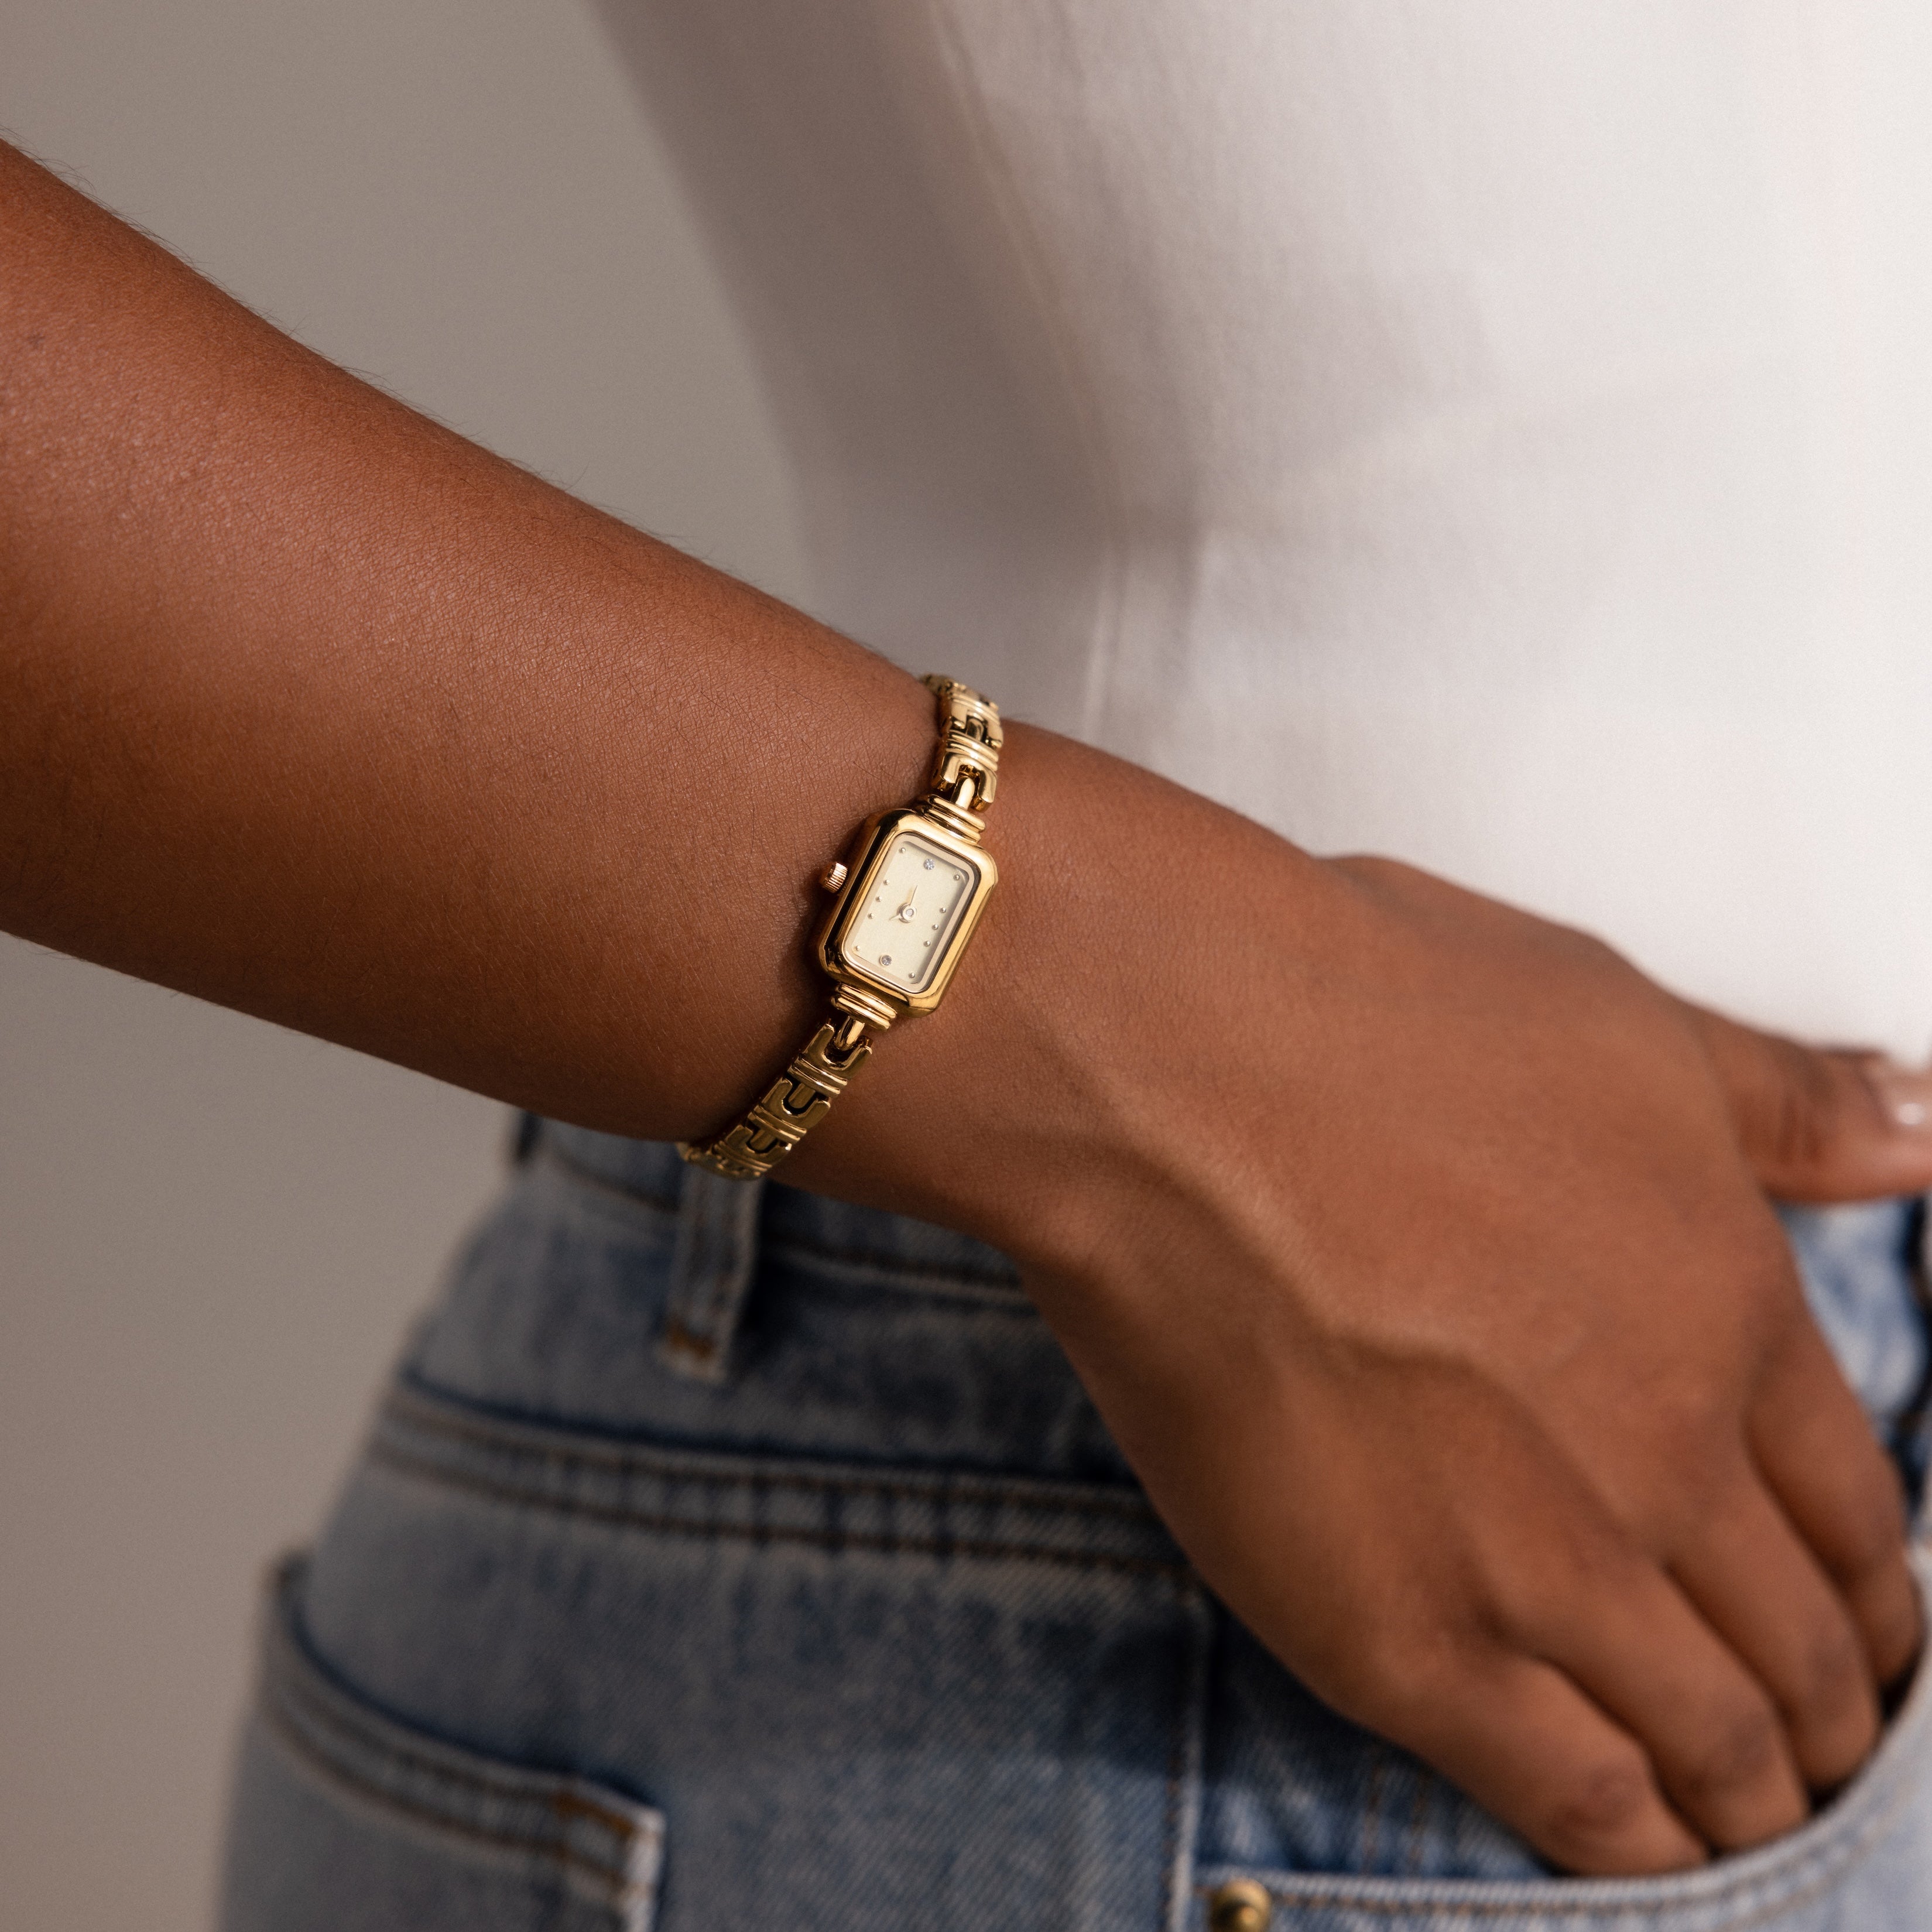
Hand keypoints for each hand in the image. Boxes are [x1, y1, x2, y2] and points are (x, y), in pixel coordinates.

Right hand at [795, 731, 1930, 1876]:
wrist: (1168, 1077)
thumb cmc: (1359, 1017)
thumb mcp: (1610, 1022)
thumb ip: (1779, 1103)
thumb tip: (1923, 1118)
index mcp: (1724, 1306)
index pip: (1854, 1501)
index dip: (1874, 1581)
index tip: (1870, 1623)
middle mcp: (1663, 1454)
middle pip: (1799, 1635)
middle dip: (1829, 1702)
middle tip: (1820, 1733)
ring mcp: (1542, 1561)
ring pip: (1714, 1737)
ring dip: (1755, 1788)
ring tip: (1750, 1805)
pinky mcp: (1402, 1639)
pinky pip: (1574, 1795)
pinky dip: (1637, 1839)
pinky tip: (1649, 1839)